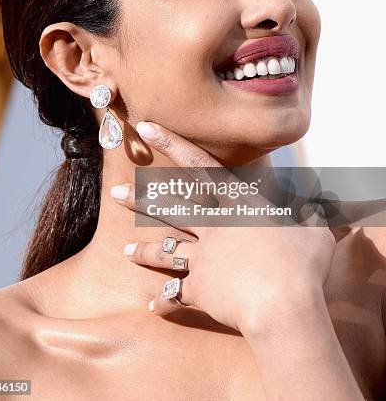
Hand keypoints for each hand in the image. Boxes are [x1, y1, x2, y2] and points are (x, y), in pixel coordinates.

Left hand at [112, 121, 336, 335]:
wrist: (282, 305)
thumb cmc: (301, 262)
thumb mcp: (313, 231)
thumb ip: (310, 216)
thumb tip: (320, 206)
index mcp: (236, 205)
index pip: (198, 165)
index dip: (171, 143)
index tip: (145, 127)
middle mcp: (213, 228)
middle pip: (170, 208)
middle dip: (140, 199)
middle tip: (114, 192)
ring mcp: (203, 258)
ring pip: (166, 250)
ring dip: (144, 250)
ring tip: (125, 249)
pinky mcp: (200, 289)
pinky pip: (176, 294)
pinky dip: (165, 301)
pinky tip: (153, 306)